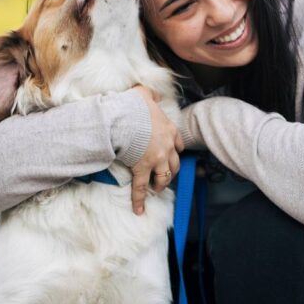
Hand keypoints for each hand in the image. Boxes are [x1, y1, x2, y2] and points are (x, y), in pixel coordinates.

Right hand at [130, 85, 183, 214]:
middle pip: (175, 164)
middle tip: (165, 175)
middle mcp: (167, 147)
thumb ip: (151, 94)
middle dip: (171, 171)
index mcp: (170, 130)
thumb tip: (153, 93)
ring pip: (164, 177)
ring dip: (161, 184)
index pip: (179, 144)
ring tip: (157, 190)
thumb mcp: (145, 94)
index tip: (174, 154)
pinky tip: (139, 210)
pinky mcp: (142, 169)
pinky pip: (141, 188)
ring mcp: (156, 160)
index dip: (176, 150)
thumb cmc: (133, 106)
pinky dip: (140, 200)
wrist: (125, 118)